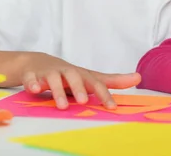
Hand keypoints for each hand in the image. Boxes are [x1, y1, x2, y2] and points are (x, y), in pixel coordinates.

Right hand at [19, 52, 140, 109]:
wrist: (40, 63)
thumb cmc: (70, 75)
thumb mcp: (91, 77)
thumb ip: (113, 80)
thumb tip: (139, 77)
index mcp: (83, 75)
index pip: (96, 84)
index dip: (104, 94)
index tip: (112, 107)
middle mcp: (67, 72)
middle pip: (74, 77)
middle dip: (79, 89)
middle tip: (83, 102)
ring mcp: (50, 73)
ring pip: (53, 79)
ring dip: (57, 91)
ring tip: (61, 105)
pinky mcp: (33, 75)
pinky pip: (31, 78)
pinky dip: (32, 83)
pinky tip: (33, 89)